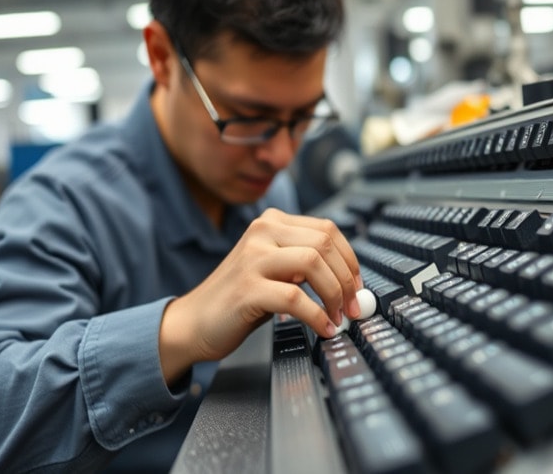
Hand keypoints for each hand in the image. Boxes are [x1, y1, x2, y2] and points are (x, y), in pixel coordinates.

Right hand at [158, 208, 360, 383]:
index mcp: (272, 223)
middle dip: (347, 279)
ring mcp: (253, 258)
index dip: (350, 259)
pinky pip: (296, 299)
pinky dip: (317, 317)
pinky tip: (323, 329)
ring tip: (338, 316)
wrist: (194, 322)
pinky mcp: (248, 288)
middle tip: (354, 306)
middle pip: (324, 244)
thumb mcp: (275, 270)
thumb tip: (351, 280)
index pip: (327, 229)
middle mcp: (262, 232)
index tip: (358, 285)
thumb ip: (306, 264)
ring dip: (335, 295)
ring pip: (314, 264)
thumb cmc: (239, 299)